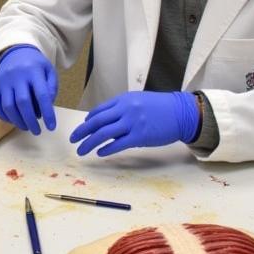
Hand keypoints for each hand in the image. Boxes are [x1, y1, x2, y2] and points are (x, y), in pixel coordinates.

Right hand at [0, 44, 57, 134]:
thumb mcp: (48, 72)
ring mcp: (3, 81)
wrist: (15, 52)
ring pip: (8, 106)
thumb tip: (47, 107)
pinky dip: (4, 117)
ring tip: (26, 126)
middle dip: (30, 121)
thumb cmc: (35, 65)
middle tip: (37, 131)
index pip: (42, 95)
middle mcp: (17, 75)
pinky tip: (13, 121)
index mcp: (34, 71)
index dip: (47, 113)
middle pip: (22, 102)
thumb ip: (51, 88)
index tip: (51, 127)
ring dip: (17, 121)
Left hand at [69, 91, 199, 156]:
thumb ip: (122, 109)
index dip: (87, 121)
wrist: (181, 113)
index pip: (99, 111)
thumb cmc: (161, 107)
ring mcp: (132, 123)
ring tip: (81, 150)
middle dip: (81, 132)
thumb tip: (105, 120)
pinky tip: (99, 153)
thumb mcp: (138, 101)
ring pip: (103, 134)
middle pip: (96, 122)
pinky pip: (117, 144)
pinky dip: (106, 149)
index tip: (82, 129)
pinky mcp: (139, 136)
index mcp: (123, 100)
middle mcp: (125, 110)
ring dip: (89, 143)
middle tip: (73, 140)